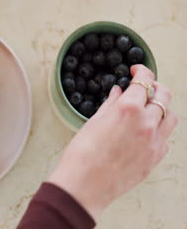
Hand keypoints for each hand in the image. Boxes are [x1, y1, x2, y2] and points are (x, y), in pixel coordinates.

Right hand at [48, 65, 177, 218]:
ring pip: (171, 116)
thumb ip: (110, 104)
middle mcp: (146, 123)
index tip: (137, 69)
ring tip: (149, 110)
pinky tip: (145, 132)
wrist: (85, 184)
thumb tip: (119, 92)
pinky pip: (166, 138)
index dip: (141, 71)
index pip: (144, 81)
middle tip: (144, 87)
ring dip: (162, 108)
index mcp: (128, 109)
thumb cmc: (83, 154)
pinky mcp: (155, 158)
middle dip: (155, 86)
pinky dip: (159, 130)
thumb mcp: (93, 122)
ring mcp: (154, 142)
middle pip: (163, 95)